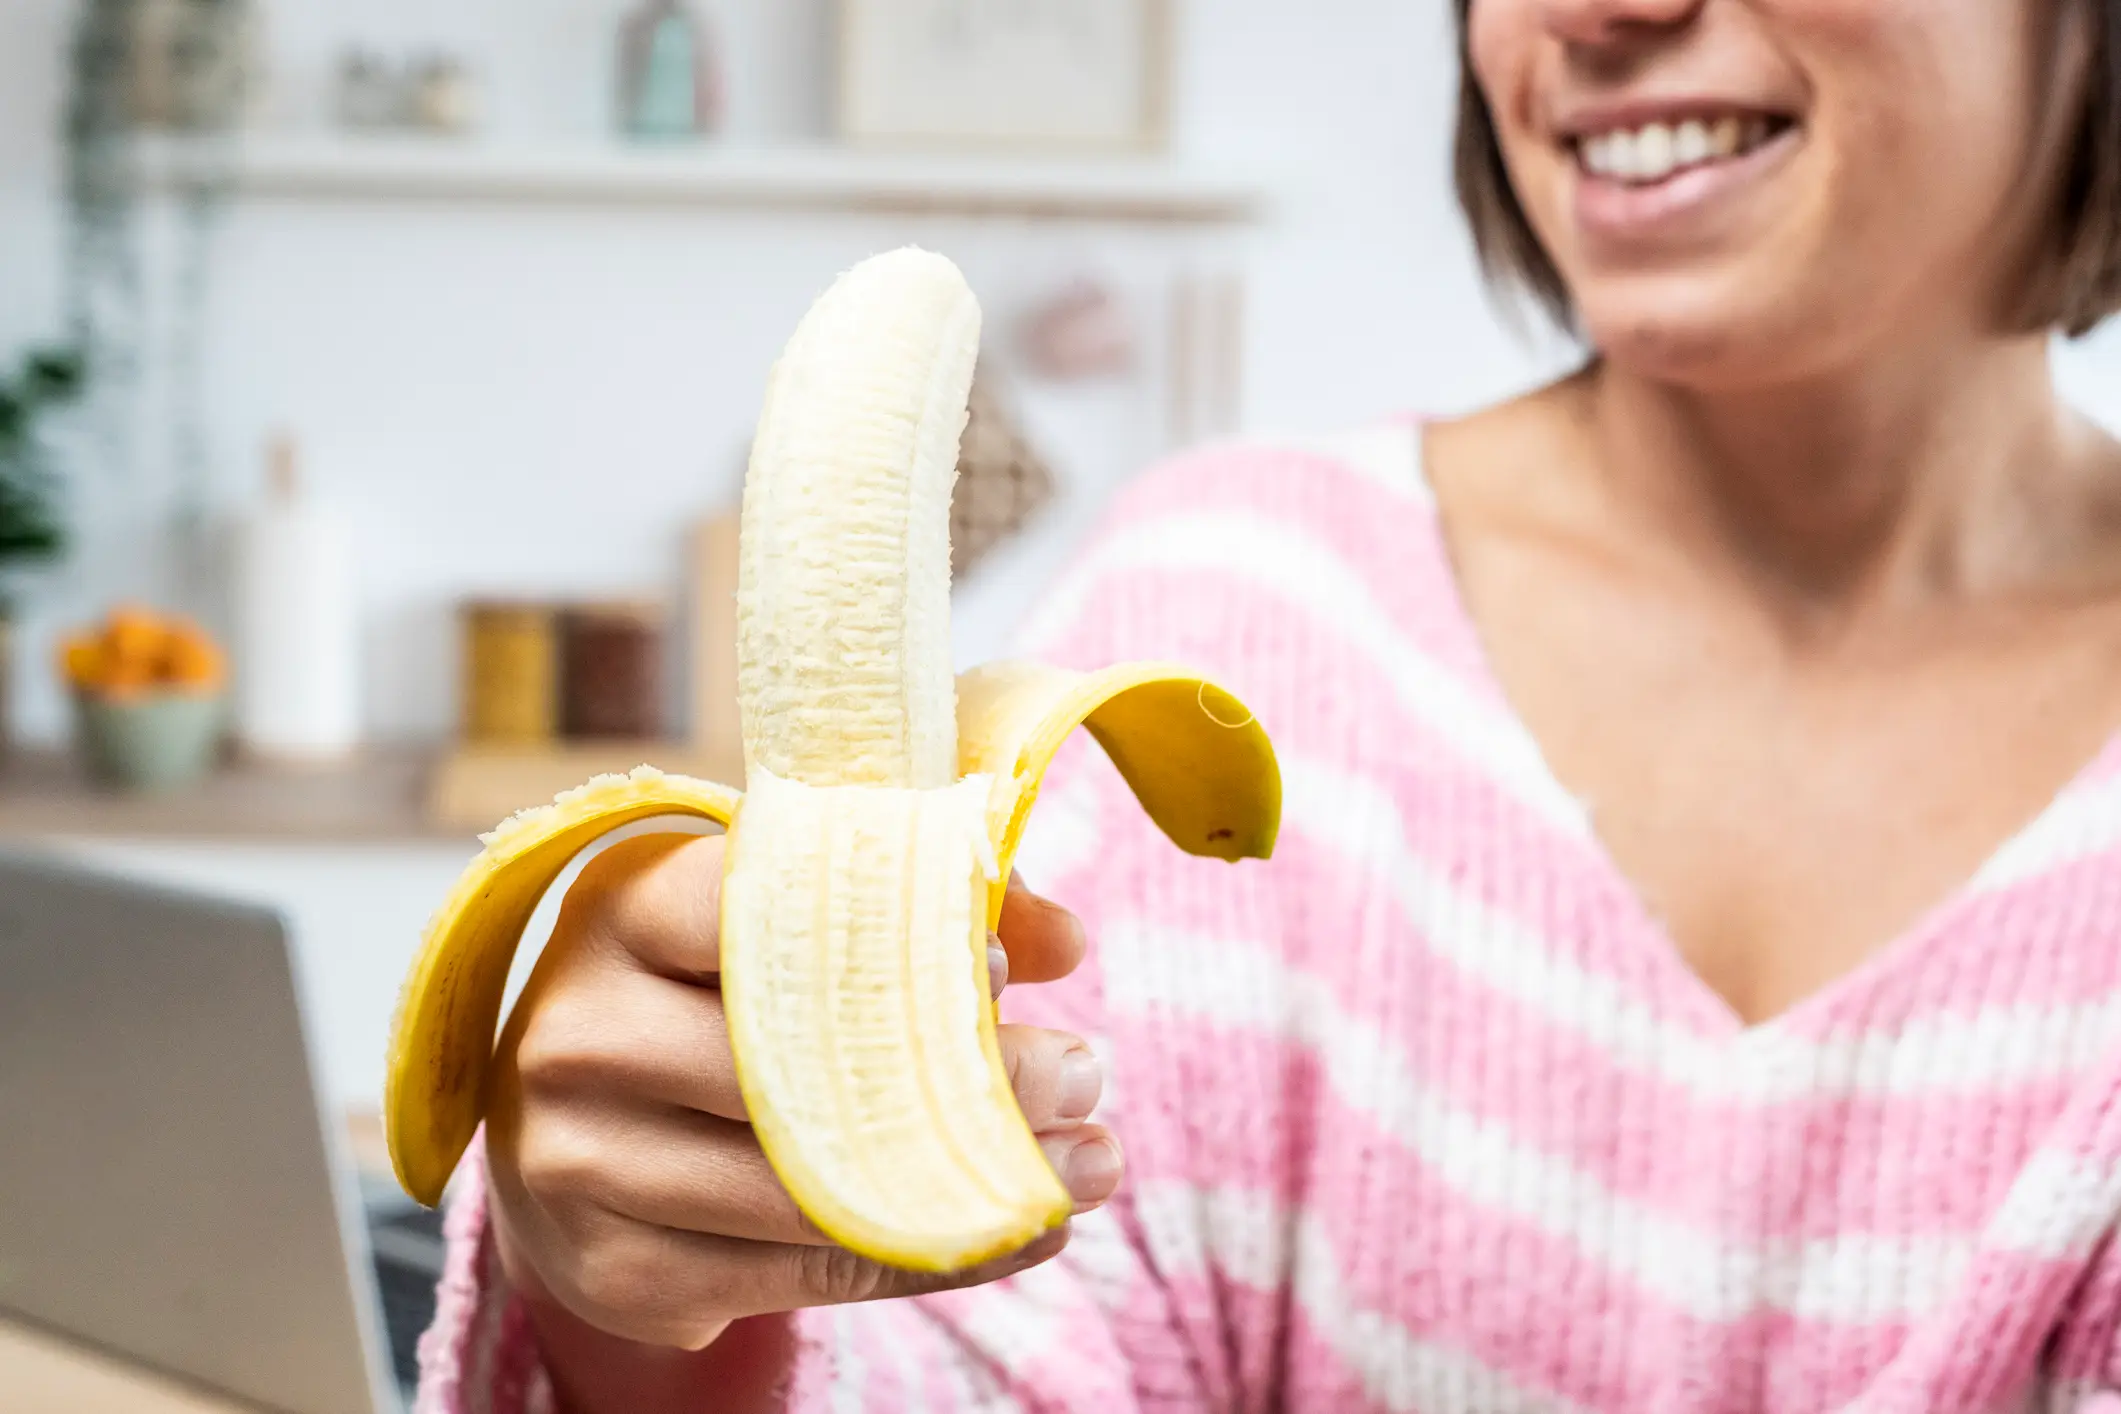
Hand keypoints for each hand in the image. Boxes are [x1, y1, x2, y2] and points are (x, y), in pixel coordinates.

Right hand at [483, 831, 1120, 1352]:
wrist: (564, 1137)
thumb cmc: (700, 998)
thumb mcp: (772, 920)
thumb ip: (911, 905)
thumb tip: (1060, 940)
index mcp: (620, 912)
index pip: (761, 909)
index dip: (891, 937)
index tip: (1001, 971)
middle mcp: (584, 1032)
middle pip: (800, 1062)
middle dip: (968, 1077)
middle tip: (1085, 1076)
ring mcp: (587, 1162)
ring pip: (812, 1185)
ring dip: (974, 1180)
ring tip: (1086, 1161)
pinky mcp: (619, 1272)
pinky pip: (806, 1274)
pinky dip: (929, 1256)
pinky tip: (1017, 1229)